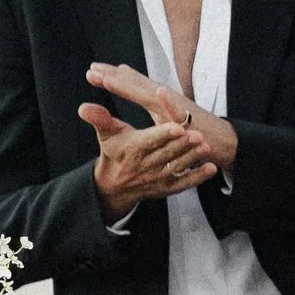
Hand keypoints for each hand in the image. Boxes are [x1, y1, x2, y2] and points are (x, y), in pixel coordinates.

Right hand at [80, 69, 220, 211]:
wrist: (115, 185)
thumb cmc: (114, 153)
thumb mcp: (107, 135)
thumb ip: (100, 119)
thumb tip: (83, 107)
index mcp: (133, 149)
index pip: (149, 141)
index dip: (162, 134)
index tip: (176, 126)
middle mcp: (145, 165)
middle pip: (166, 153)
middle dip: (182, 145)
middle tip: (199, 134)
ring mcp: (158, 178)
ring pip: (177, 167)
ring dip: (192, 159)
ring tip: (206, 148)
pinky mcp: (167, 187)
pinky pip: (184, 184)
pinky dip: (197, 178)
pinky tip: (211, 169)